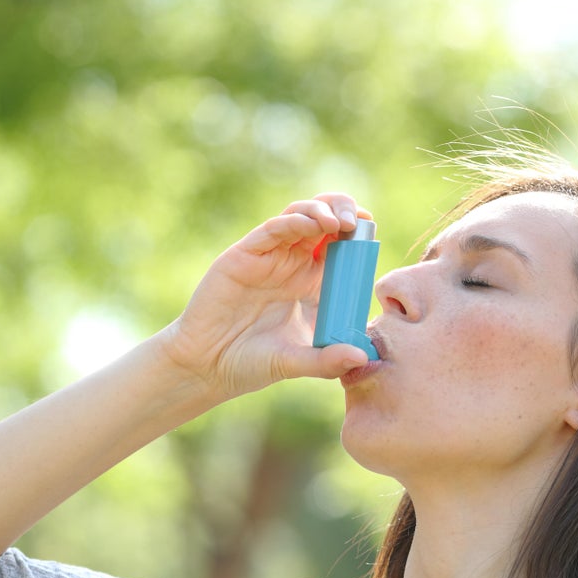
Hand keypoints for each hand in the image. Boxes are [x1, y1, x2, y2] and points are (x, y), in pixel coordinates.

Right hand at [160, 192, 373, 398]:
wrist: (207, 367)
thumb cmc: (252, 363)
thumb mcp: (296, 363)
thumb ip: (327, 360)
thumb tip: (362, 357)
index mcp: (310, 282)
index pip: (339, 246)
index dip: (355, 233)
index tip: (370, 230)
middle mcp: (291, 264)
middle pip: (322, 221)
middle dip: (343, 211)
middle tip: (357, 220)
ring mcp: (268, 257)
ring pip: (298, 216)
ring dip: (320, 211)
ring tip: (338, 222)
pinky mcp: (244, 256)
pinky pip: (272, 230)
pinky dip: (293, 222)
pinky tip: (311, 225)